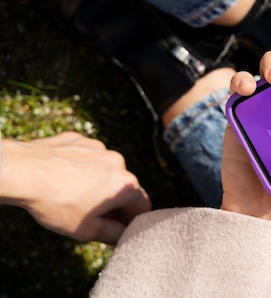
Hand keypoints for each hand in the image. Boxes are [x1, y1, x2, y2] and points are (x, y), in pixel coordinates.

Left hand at [0, 132, 150, 243]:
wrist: (23, 172)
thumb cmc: (56, 204)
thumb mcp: (87, 230)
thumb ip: (114, 234)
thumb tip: (125, 233)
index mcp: (126, 185)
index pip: (142, 206)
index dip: (132, 219)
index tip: (116, 226)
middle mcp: (119, 162)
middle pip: (123, 187)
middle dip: (111, 200)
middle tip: (89, 213)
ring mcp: (100, 148)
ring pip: (104, 170)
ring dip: (96, 182)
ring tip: (71, 193)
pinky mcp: (81, 140)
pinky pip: (87, 157)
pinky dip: (80, 167)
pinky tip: (62, 177)